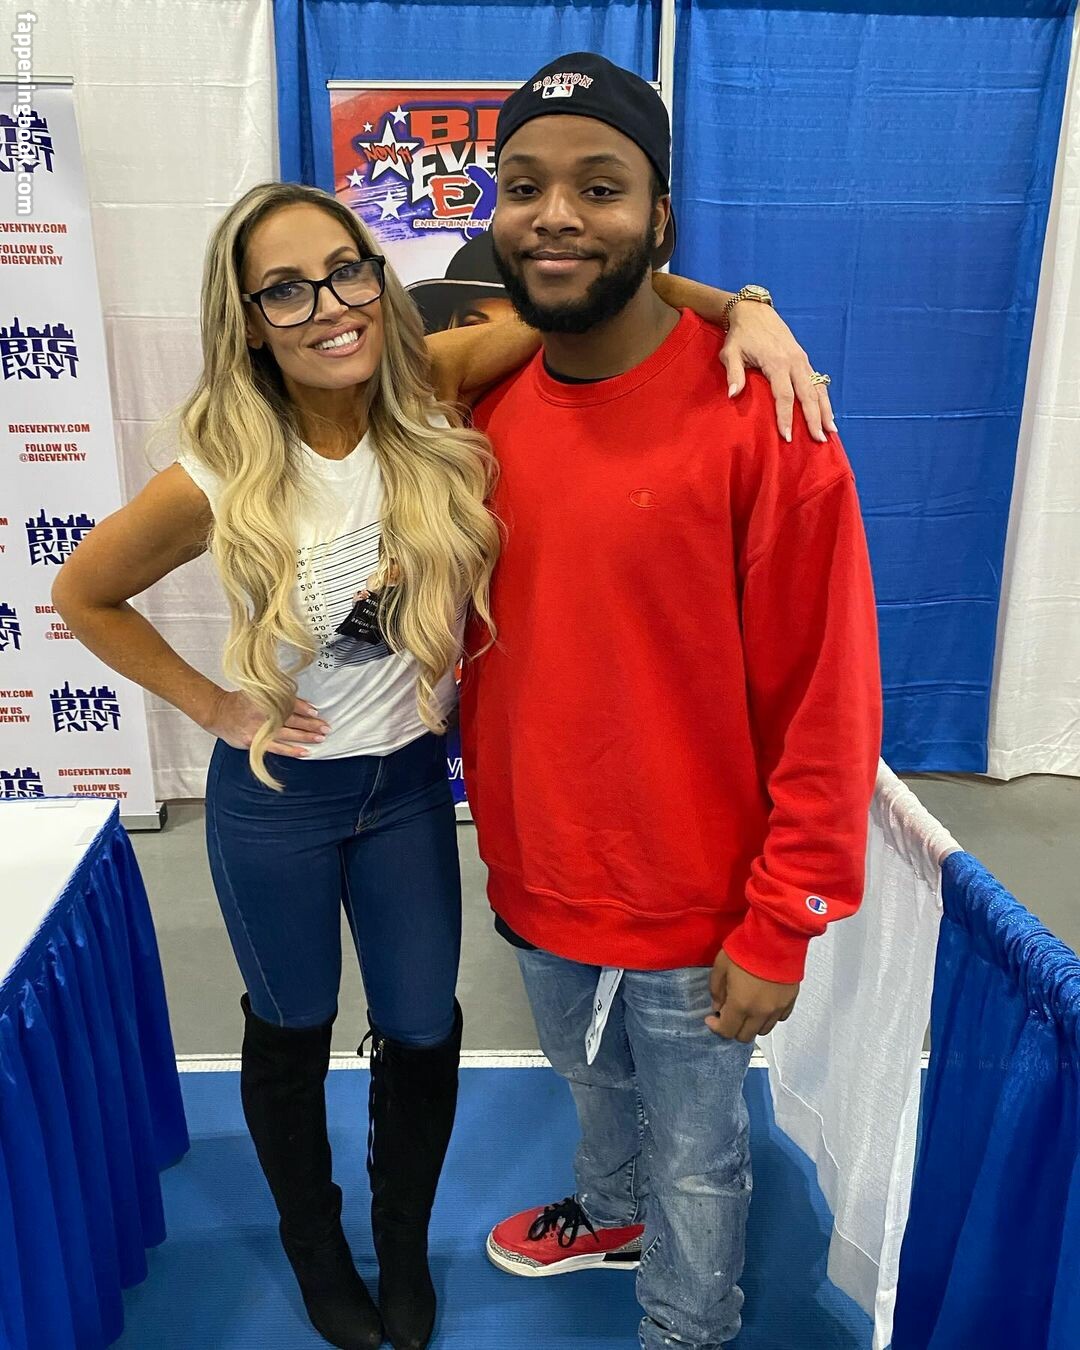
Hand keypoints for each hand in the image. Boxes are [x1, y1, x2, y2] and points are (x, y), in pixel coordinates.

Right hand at [203, 689, 329, 757]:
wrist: (218, 713)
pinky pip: (278, 748)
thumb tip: (302, 704)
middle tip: (326, 727)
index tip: (316, 712)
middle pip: (292, 719)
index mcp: (266, 699)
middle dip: (311, 723)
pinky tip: (304, 752)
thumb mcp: (258, 693)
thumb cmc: (240, 703)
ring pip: (288, 733)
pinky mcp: (256, 742)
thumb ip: (278, 697)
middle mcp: (264, 714)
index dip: (304, 707)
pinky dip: (292, 750)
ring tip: (321, 738)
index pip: (289, 703)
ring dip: (306, 736)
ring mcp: (260, 729)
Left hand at [706, 950, 798, 1042]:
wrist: (776, 936)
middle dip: (733, 1027)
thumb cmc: (745, 948)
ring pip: (763, 1030)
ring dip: (751, 1024)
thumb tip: (718, 1006)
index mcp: (741, 1004)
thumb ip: (716, 989)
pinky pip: (779, 1018)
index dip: (716, 1027)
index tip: (712, 1017)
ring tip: (747, 1007)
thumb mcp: (721, 965)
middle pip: (745, 1036)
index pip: (727, 1031)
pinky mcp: (790, 1000)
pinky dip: (769, 1016)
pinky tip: (763, 1002)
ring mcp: (778, 1008)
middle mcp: (761, 1013)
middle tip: (728, 1012)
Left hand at [722, 303, 835, 444]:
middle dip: (814, 419)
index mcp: (776, 362)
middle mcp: (794, 362)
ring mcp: (802, 360)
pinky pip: (818, 381)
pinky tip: (828, 413)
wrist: (754, 311)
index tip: (787, 437)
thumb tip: (732, 394)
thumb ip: (733, 373)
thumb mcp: (730, 352)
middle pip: (807, 395)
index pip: (784, 396)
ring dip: (825, 410)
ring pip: (817, 388)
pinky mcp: (804, 358)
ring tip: (831, 431)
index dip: (786, 417)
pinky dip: (824, 398)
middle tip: (819, 440)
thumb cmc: (740, 334)